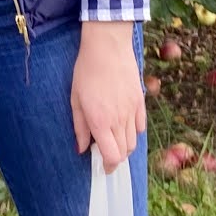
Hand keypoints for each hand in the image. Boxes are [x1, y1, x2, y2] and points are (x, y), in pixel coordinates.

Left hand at [70, 20, 144, 169]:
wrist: (108, 47)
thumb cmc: (86, 72)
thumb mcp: (75, 100)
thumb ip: (79, 127)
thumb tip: (81, 148)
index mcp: (101, 122)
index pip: (112, 156)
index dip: (109, 166)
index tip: (104, 168)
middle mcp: (119, 120)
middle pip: (124, 152)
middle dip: (115, 158)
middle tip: (105, 154)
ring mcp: (132, 111)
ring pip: (133, 141)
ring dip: (124, 146)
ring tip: (112, 140)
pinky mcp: (140, 101)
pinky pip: (140, 126)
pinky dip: (133, 132)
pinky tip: (123, 126)